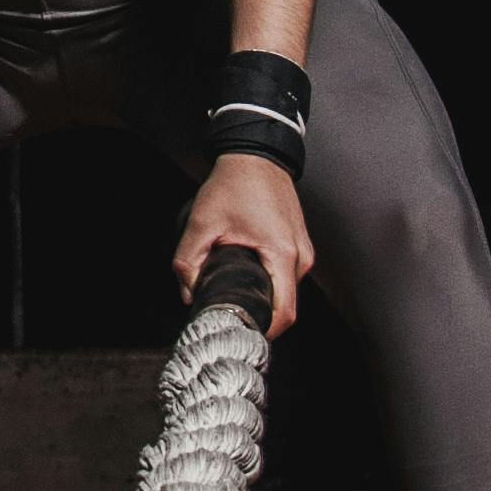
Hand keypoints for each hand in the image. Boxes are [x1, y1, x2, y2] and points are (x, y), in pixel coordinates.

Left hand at [171, 155, 313, 335]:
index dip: (263, 332)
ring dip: (263, 298)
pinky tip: (246, 276)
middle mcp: (300, 257)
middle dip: (258, 316)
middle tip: (228, 316)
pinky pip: (286, 276)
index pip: (284, 314)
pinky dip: (269, 282)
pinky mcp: (298, 244)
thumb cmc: (234, 185)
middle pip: (284, 306)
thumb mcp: (201, 223)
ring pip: (285, 291)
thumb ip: (188, 262)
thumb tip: (188, 294)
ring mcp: (303, 250)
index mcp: (282, 254)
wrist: (255, 155)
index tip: (240, 335)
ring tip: (235, 294)